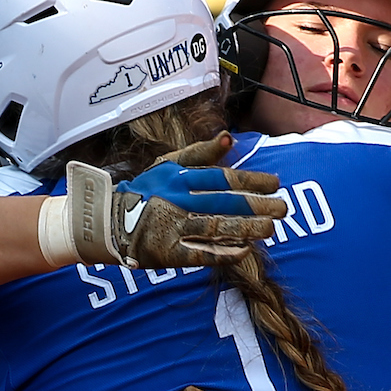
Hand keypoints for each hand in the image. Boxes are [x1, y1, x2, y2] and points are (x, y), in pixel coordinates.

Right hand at [67, 134, 285, 268]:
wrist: (107, 221)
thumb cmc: (145, 191)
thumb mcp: (169, 164)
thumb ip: (200, 154)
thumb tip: (230, 138)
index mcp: (179, 177)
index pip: (222, 177)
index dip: (251, 180)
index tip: (276, 183)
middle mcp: (177, 200)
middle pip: (224, 203)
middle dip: (256, 206)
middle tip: (283, 209)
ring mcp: (171, 227)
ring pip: (216, 227)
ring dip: (246, 229)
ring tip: (270, 229)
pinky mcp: (166, 252)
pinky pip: (199, 253)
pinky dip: (222, 252)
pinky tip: (244, 250)